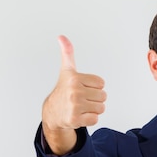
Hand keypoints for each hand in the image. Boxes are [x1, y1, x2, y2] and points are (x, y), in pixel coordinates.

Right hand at [41, 36, 106, 153]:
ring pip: (101, 108)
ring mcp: (74, 106)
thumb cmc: (63, 90)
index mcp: (74, 78)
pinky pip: (95, 119)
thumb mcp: (66, 70)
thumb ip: (67, 53)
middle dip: (95, 99)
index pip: (101, 83)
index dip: (94, 87)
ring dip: (93, 109)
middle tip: (82, 99)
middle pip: (103, 96)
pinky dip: (90, 119)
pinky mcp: (75, 119)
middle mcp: (73, 91)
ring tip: (81, 107)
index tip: (82, 88)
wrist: (52, 112)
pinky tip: (80, 115)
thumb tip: (61, 36)